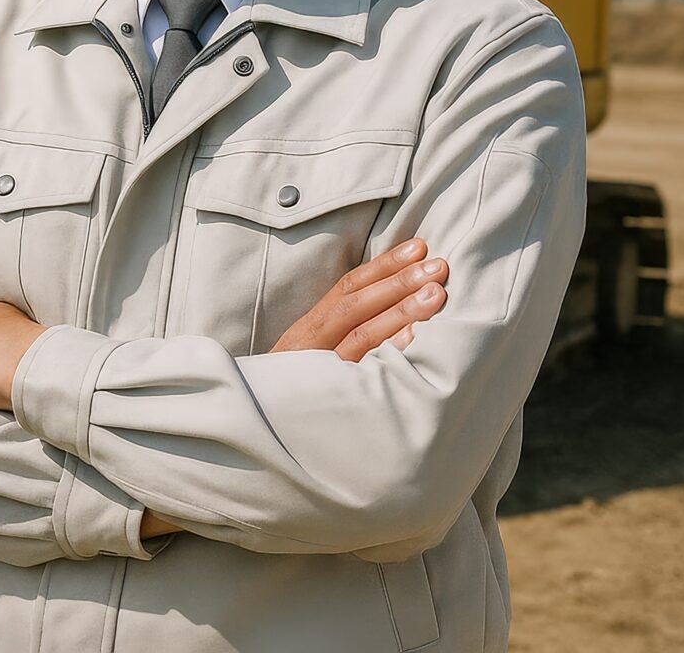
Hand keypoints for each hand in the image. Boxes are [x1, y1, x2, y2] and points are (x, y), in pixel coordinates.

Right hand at [139, 240, 448, 541]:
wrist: (244, 437)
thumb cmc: (291, 392)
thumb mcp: (309, 354)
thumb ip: (340, 329)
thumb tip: (388, 297)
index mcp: (308, 330)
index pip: (347, 288)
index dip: (382, 265)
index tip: (418, 246)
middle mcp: (309, 347)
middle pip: (356, 307)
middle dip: (399, 283)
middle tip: (439, 266)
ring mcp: (318, 376)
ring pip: (360, 338)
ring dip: (400, 313)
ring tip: (436, 296)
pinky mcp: (327, 404)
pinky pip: (358, 378)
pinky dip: (384, 358)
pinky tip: (412, 346)